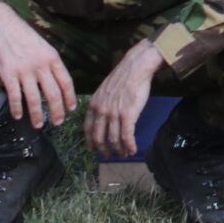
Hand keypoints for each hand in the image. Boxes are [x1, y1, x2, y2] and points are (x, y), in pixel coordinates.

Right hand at [0, 2, 76, 129]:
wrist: (2, 24)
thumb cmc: (23, 36)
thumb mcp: (44, 46)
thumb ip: (50, 63)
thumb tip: (57, 82)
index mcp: (52, 57)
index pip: (66, 82)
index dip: (70, 98)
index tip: (71, 108)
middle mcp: (41, 65)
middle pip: (53, 94)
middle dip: (57, 111)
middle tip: (58, 122)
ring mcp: (24, 70)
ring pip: (34, 99)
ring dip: (37, 115)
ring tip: (39, 125)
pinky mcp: (9, 73)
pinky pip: (15, 96)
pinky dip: (17, 108)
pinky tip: (18, 116)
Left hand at [85, 39, 163, 156]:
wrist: (136, 67)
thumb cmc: (123, 76)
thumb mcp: (105, 90)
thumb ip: (101, 104)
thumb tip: (104, 117)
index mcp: (94, 104)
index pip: (87, 129)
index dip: (90, 142)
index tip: (93, 149)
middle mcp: (101, 111)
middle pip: (98, 138)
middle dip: (103, 150)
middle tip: (109, 156)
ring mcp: (114, 114)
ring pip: (113, 140)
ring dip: (119, 150)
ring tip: (124, 154)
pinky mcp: (128, 115)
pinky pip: (127, 137)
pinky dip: (130, 146)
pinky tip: (133, 150)